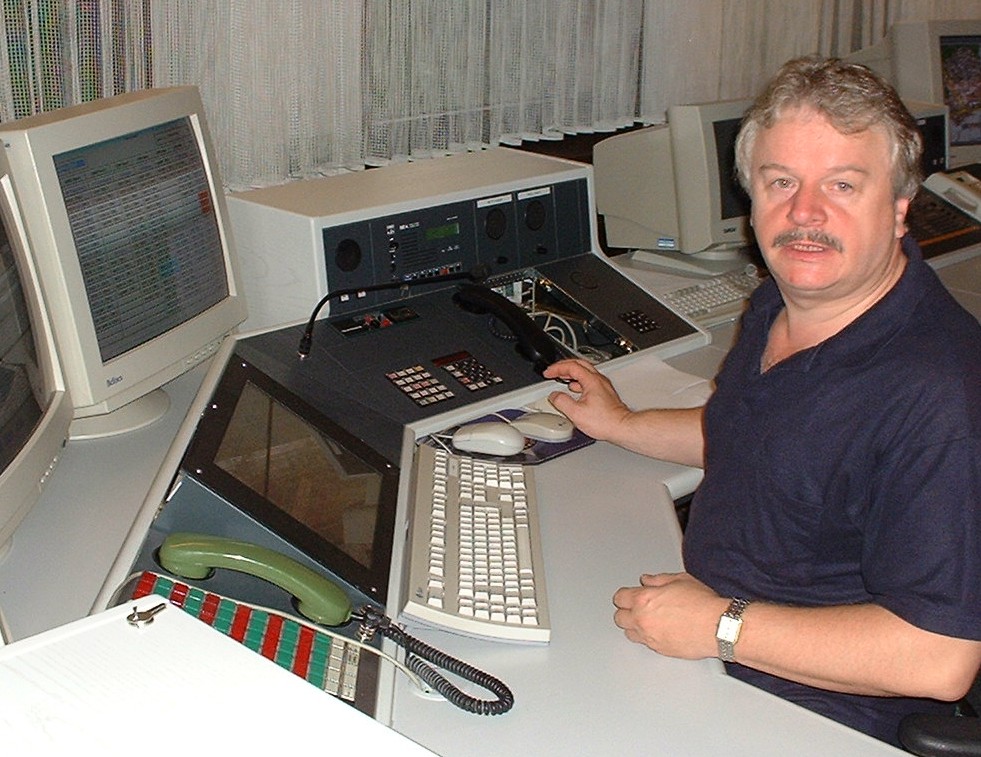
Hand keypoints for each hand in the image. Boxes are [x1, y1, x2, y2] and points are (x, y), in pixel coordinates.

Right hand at [543, 359, 631, 442]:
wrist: (622, 427)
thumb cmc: (605, 421)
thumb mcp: (576, 413)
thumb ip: (562, 402)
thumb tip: (555, 396)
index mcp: (591, 381)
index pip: (571, 366)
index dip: (557, 368)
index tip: (548, 373)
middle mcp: (599, 380)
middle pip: (580, 364)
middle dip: (564, 366)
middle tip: (554, 371)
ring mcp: (603, 386)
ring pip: (586, 371)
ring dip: (572, 373)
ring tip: (562, 379)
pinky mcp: (606, 393)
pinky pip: (590, 381)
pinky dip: (579, 381)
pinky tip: (575, 390)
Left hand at [612, 572, 726, 658]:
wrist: (718, 627)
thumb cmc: (703, 604)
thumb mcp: (680, 580)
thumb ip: (658, 579)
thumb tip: (647, 580)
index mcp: (644, 599)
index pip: (620, 598)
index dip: (625, 595)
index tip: (629, 595)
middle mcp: (643, 620)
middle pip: (620, 618)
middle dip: (627, 611)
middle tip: (637, 607)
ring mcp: (650, 637)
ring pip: (630, 633)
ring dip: (635, 626)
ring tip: (647, 620)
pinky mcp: (660, 650)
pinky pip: (645, 644)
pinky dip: (648, 637)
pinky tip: (659, 631)